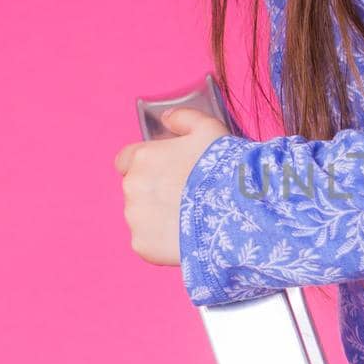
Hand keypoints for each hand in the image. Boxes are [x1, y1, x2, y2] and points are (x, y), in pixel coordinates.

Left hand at [114, 107, 229, 266]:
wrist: (237, 213)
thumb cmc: (224, 169)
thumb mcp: (209, 129)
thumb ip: (183, 118)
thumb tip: (167, 117)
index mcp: (142, 158)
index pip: (125, 160)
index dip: (147, 166)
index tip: (164, 173)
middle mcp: (132, 187)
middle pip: (136, 189)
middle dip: (155, 192)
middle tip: (185, 197)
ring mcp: (135, 218)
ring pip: (141, 217)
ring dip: (159, 217)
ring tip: (190, 218)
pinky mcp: (142, 245)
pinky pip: (148, 243)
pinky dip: (162, 242)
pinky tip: (186, 237)